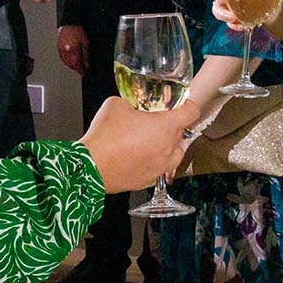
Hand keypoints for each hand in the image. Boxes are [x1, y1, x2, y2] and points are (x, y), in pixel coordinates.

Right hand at [56, 25, 89, 75]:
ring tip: (76, 66)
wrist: (70, 23)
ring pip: (66, 62)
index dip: (80, 70)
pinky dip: (66, 61)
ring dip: (71, 66)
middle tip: (81, 70)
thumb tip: (86, 64)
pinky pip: (62, 58)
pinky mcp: (58, 47)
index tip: (83, 72)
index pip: (77, 64)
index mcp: (74, 50)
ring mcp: (61, 49)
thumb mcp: (85, 44)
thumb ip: (86, 55)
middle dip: (76, 68)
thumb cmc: (78, 31)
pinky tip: (69, 61)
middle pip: (71, 65)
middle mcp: (66, 51)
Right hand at [78, 95, 200, 194]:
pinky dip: (152, 162)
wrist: (90, 167)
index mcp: (166, 127)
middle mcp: (168, 149)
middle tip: (152, 121)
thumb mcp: (117, 104)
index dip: (187, 105)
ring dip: (165, 146)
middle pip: (180, 133)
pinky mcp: (148, 180)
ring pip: (173, 154)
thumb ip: (131, 102)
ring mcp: (160, 168)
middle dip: (169, 125)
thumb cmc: (105, 137)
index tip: (181, 105)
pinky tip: (138, 156)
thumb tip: (132, 105)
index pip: (191, 112)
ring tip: (149, 141)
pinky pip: (157, 169)